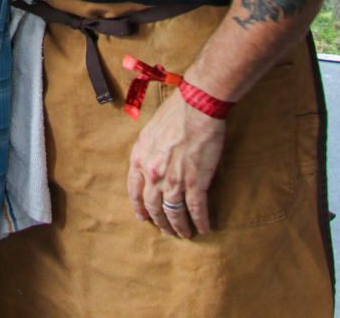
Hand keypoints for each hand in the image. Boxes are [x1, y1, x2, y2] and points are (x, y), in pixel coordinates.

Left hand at [127, 90, 225, 237]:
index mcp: (140, 159)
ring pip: (174, 213)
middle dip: (159, 221)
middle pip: (154, 206)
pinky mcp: (196, 182)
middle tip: (165, 230)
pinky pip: (197, 209)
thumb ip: (147, 150)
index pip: (135, 191)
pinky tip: (204, 228)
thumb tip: (150, 162)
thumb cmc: (175, 113)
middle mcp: (153, 174)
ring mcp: (174, 180)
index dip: (139, 207)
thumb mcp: (150, 131)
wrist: (197, 107)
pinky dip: (200, 221)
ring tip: (184, 233)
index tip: (143, 217)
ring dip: (179, 226)